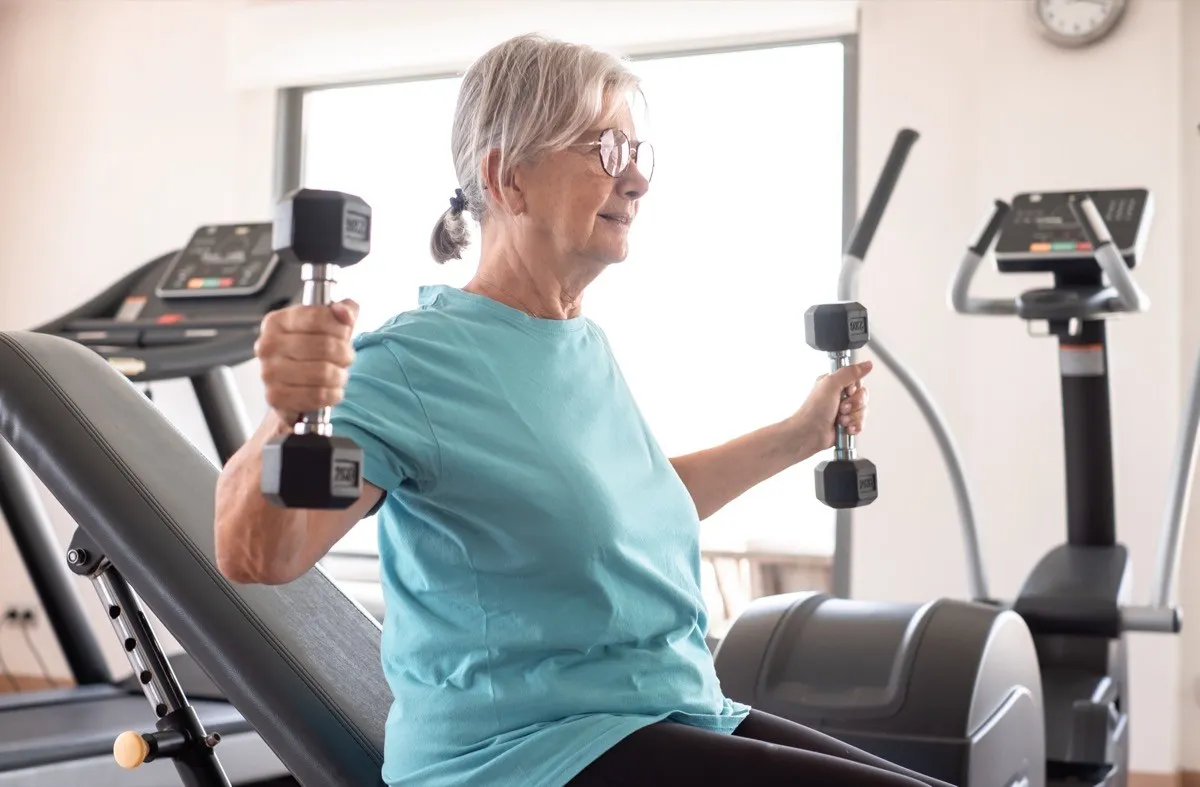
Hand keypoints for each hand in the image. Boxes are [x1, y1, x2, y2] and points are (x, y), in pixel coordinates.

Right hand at [255, 299, 358, 424]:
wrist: (294, 387)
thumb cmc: (312, 352)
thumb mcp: (330, 325)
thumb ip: (344, 311)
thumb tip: (345, 312)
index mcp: (277, 321)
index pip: (318, 317)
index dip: (340, 328)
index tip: (344, 334)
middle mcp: (268, 345)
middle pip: (325, 346)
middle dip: (345, 354)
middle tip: (345, 358)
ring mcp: (269, 372)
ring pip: (323, 373)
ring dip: (340, 376)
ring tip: (338, 374)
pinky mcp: (275, 396)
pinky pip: (317, 395)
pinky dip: (332, 394)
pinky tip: (329, 390)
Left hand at [788, 360, 872, 455]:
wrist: (809, 433)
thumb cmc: (814, 410)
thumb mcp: (831, 384)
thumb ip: (850, 372)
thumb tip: (866, 364)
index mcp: (834, 383)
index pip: (857, 380)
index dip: (855, 388)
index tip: (847, 392)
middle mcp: (839, 396)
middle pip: (862, 396)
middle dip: (854, 404)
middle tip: (842, 408)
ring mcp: (843, 411)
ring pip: (862, 410)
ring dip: (853, 416)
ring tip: (840, 419)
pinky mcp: (846, 424)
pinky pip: (860, 423)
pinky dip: (854, 426)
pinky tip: (845, 427)